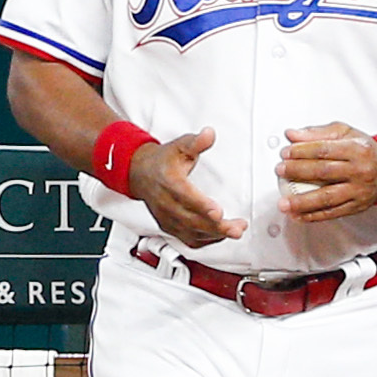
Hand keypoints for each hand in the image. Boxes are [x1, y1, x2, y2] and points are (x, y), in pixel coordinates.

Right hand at [131, 127, 241, 248]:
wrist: (140, 173)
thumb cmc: (161, 162)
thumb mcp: (179, 146)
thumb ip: (195, 142)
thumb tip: (209, 135)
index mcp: (168, 182)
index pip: (185, 196)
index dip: (202, 206)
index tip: (218, 212)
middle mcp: (166, 203)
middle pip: (191, 220)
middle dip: (216, 226)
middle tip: (236, 227)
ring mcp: (167, 218)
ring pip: (191, 233)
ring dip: (215, 235)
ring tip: (235, 230)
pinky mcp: (170, 227)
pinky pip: (189, 240)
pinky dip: (206, 240)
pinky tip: (220, 235)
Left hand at [277, 123, 376, 221]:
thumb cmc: (364, 150)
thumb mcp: (345, 134)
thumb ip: (317, 133)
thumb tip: (292, 135)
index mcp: (356, 150)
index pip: (324, 150)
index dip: (302, 151)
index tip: (285, 153)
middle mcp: (359, 171)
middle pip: (323, 172)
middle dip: (298, 171)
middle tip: (280, 171)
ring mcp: (358, 191)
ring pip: (327, 197)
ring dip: (302, 202)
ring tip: (284, 202)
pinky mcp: (356, 206)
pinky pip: (332, 213)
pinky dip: (313, 216)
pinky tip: (298, 215)